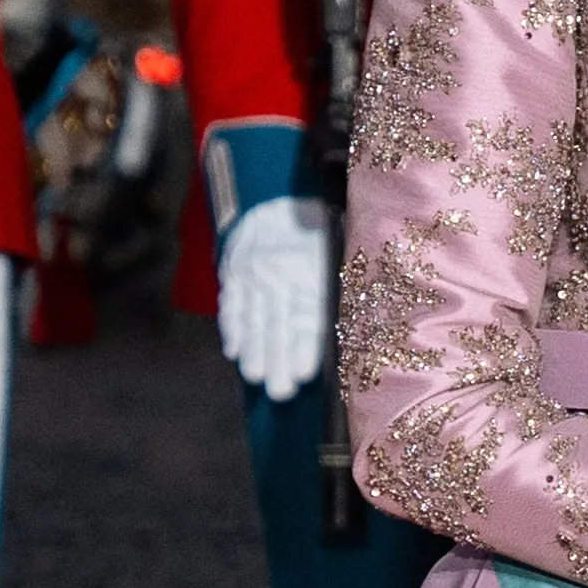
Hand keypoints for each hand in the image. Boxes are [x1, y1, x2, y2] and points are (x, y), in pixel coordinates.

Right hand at [216, 196, 332, 400]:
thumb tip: (356, 329)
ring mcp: (254, 273)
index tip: (305, 374)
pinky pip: (231, 301)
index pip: (309, 315)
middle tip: (280, 391)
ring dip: (254, 350)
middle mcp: (282, 274)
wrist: (282, 195)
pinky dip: (231, 327)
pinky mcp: (234, 270)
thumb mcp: (339, 249)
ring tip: (256, 377)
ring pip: (254, 317)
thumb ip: (338, 286)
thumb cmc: (322, 231)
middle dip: (279, 359)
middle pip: (279, 323)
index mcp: (313, 270)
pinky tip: (233, 352)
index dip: (306, 346)